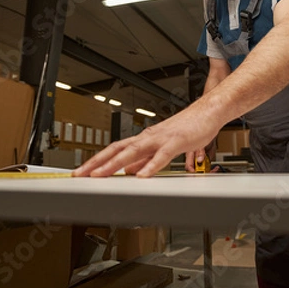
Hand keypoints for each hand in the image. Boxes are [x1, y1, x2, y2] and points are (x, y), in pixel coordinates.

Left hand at [73, 107, 221, 177]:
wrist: (207, 112)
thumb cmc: (188, 128)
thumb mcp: (162, 146)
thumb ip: (145, 158)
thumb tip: (128, 170)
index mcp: (144, 138)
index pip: (114, 149)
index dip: (97, 160)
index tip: (83, 171)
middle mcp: (148, 136)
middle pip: (118, 149)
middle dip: (97, 162)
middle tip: (80, 174)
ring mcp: (161, 138)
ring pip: (134, 151)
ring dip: (115, 164)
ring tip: (101, 175)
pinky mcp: (176, 141)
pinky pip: (161, 155)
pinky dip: (150, 165)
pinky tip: (141, 175)